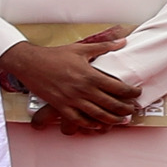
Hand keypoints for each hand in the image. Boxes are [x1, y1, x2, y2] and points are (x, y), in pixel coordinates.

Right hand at [0, 28, 137, 132]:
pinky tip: (97, 125)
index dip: (131, 92)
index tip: (137, 93)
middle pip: (111, 104)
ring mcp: (71, 100)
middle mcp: (82, 90)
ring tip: (121, 120)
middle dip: (125, 109)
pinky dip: (90, 125)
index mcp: (89, 75)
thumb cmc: (54, 55)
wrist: (29, 63)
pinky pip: (78, 120)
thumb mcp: (80, 48)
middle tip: (132, 109)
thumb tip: (123, 41)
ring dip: (112, 120)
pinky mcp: (60, 106)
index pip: (118, 88)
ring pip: (97, 115)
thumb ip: (104, 46)